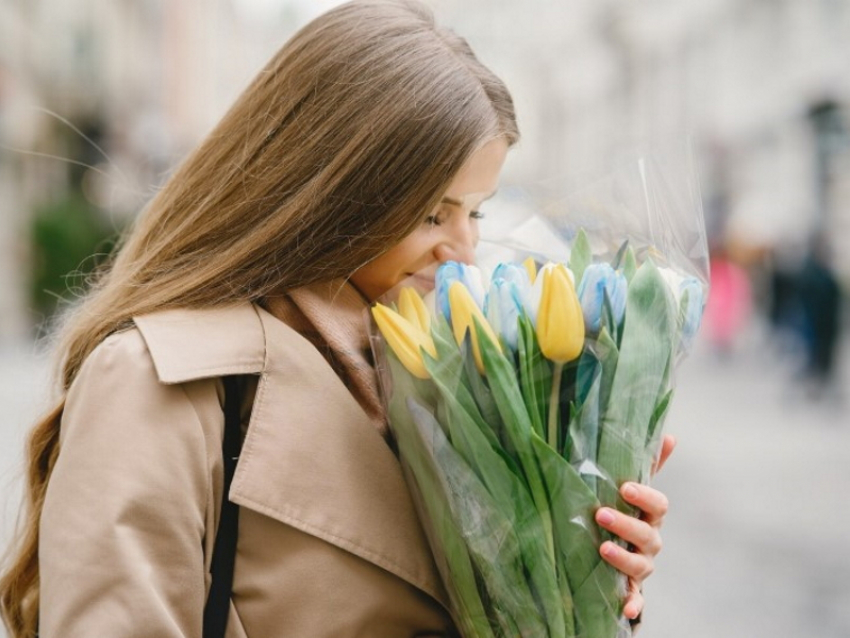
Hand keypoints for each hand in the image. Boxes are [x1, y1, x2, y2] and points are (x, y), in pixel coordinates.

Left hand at [594, 434, 676, 621]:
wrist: (617, 555)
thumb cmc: (625, 514)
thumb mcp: (633, 492)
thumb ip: (648, 465)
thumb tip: (671, 435)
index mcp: (650, 517)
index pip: (658, 505)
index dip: (644, 497)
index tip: (624, 487)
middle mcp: (650, 542)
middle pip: (648, 535)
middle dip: (626, 524)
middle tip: (601, 513)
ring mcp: (642, 567)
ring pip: (641, 566)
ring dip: (624, 558)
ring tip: (602, 549)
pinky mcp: (631, 590)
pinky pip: (635, 600)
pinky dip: (632, 605)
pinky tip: (625, 610)